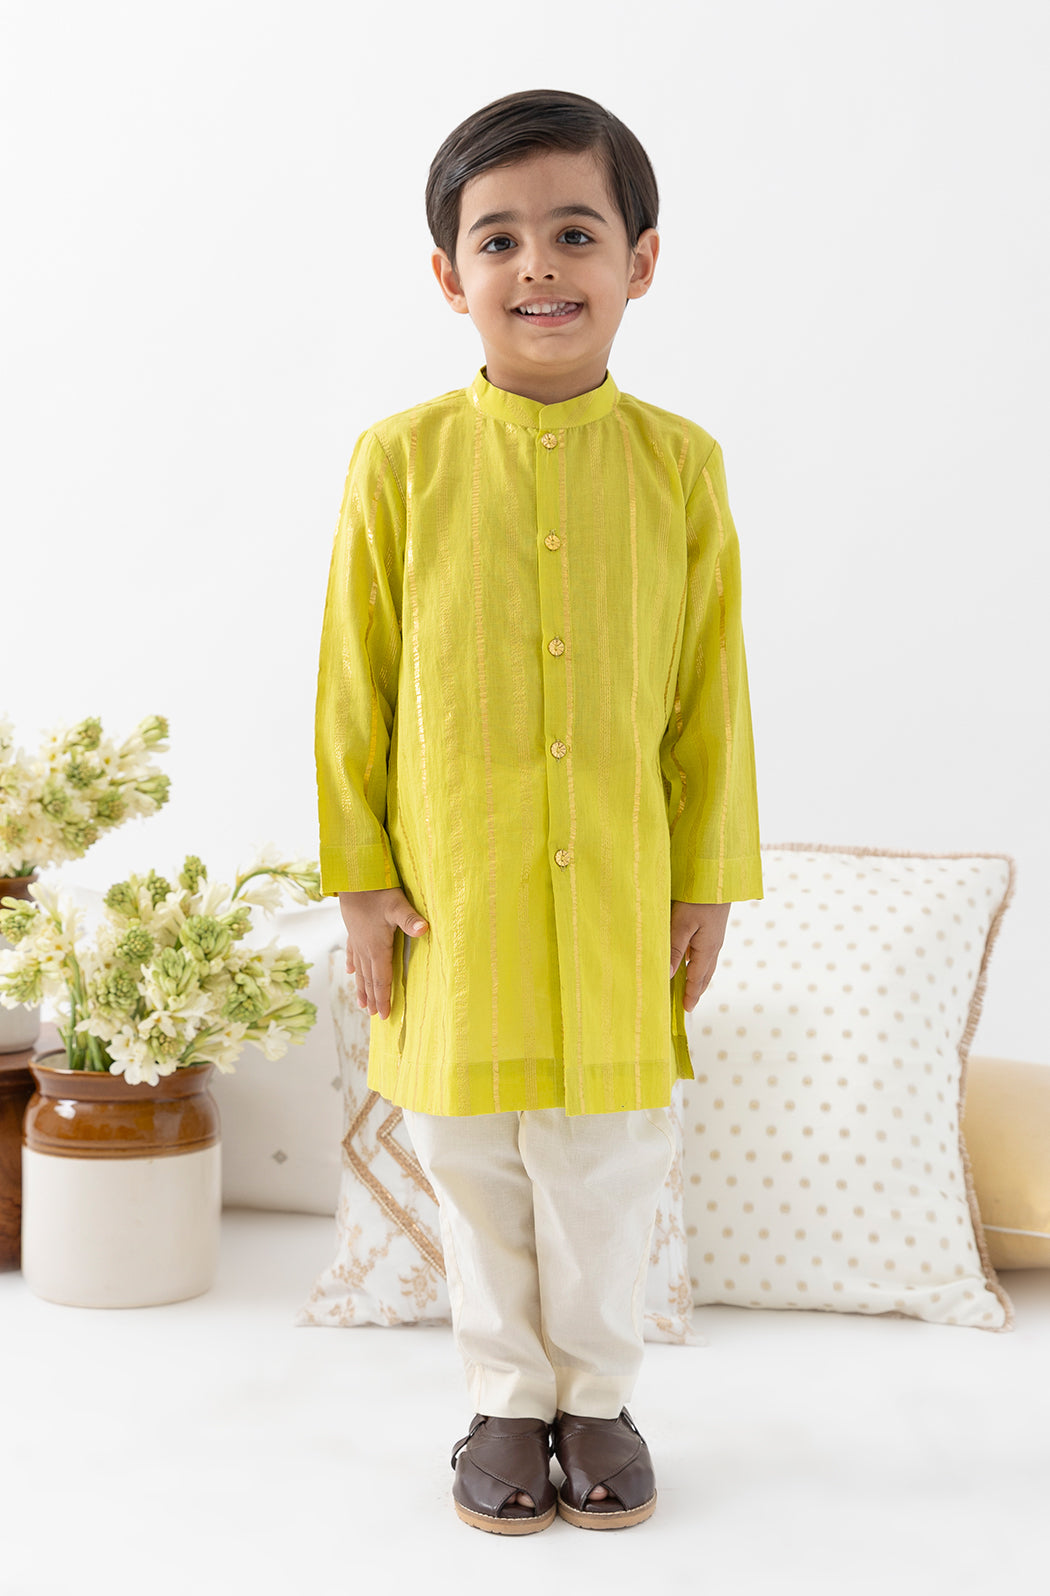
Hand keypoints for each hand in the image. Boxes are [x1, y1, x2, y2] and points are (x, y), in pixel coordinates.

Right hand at [338, 887, 428, 1019]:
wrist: (353, 877)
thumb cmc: (377, 891)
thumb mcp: (397, 904)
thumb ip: (410, 919)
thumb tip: (425, 929)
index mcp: (377, 947)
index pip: (381, 979)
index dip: (384, 997)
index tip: (384, 1015)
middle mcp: (365, 948)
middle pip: (370, 979)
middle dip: (373, 998)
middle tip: (374, 1016)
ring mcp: (358, 940)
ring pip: (360, 970)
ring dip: (361, 987)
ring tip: (361, 1003)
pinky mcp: (353, 930)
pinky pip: (353, 953)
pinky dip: (353, 964)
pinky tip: (351, 971)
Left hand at [670, 900, 730, 1012]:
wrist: (718, 877)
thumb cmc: (698, 899)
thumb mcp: (681, 925)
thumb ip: (674, 949)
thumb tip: (668, 975)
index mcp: (707, 949)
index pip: (696, 978)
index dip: (691, 994)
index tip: (687, 1010)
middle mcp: (714, 945)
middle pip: (705, 974)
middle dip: (697, 990)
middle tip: (690, 1004)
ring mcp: (715, 936)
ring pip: (706, 963)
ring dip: (699, 977)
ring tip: (691, 987)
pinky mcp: (713, 926)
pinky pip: (705, 952)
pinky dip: (699, 962)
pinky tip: (692, 959)